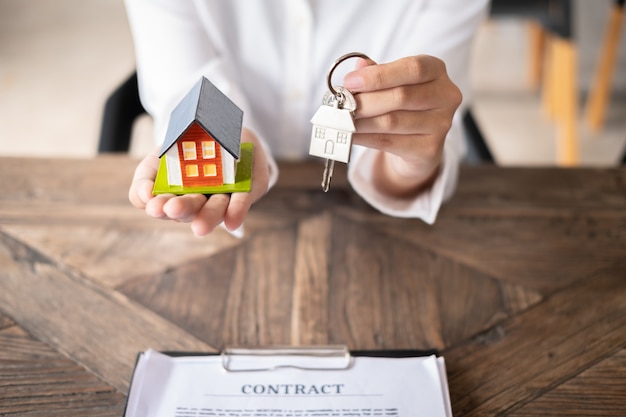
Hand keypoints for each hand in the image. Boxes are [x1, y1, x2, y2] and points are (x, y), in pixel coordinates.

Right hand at [128, 128, 269, 236]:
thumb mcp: (161, 153)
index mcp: (173, 194)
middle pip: (189, 210)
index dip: (157, 205)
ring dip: (207, 217)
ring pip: (215, 210)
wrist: (225, 128)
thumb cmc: (187, 145)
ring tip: (199, 226)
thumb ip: (146, 177)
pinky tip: (232, 222)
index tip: (153, 205)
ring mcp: (222, 198)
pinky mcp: (246, 191)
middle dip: (182, 209)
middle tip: (172, 209)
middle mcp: (198, 201)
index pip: (161, 204)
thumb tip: (145, 196)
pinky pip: (241, 201)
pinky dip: (237, 211)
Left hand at [343, 55, 461, 197]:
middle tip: (342, 104)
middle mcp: (445, 96)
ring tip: (342, 120)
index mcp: (436, 70)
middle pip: (401, 96)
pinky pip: (388, 143)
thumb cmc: (403, 104)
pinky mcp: (429, 149)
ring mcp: (441, 125)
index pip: (412, 69)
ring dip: (361, 121)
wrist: (419, 141)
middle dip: (365, 101)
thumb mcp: (393, 81)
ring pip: (392, 122)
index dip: (378, 76)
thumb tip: (356, 71)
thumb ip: (377, 73)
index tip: (350, 82)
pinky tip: (350, 134)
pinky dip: (364, 138)